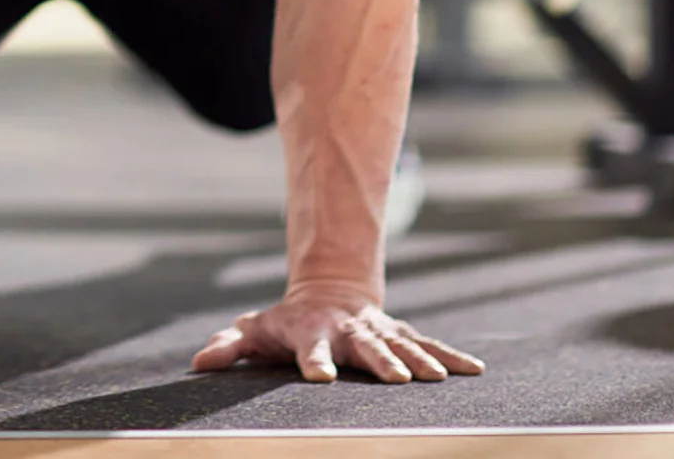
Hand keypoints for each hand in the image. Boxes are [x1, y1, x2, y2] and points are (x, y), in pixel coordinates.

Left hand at [192, 290, 483, 384]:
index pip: (309, 348)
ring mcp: (377, 332)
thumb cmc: (286, 323)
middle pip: (364, 347)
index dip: (313, 362)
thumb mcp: (256, 330)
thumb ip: (230, 347)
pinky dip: (450, 357)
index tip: (319, 377)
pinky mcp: (400, 335)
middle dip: (380, 362)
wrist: (327, 293)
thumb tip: (198, 363)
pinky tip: (475, 372)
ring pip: (401, 344)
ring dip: (420, 361)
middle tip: (396, 380)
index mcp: (311, 333)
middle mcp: (348, 331)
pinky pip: (428, 345)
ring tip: (438, 379)